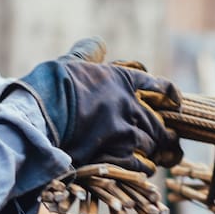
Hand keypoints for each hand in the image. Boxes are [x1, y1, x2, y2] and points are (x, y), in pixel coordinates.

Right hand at [5, 44, 182, 172]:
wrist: (39, 114)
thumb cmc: (50, 86)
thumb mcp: (70, 62)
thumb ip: (87, 53)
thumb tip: (99, 43)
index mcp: (122, 80)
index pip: (160, 86)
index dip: (171, 97)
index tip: (175, 105)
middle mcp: (129, 105)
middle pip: (159, 122)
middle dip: (166, 134)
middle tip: (170, 142)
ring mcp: (124, 131)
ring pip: (153, 145)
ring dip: (155, 152)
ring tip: (157, 158)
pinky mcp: (115, 154)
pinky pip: (141, 165)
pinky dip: (145, 168)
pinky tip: (144, 170)